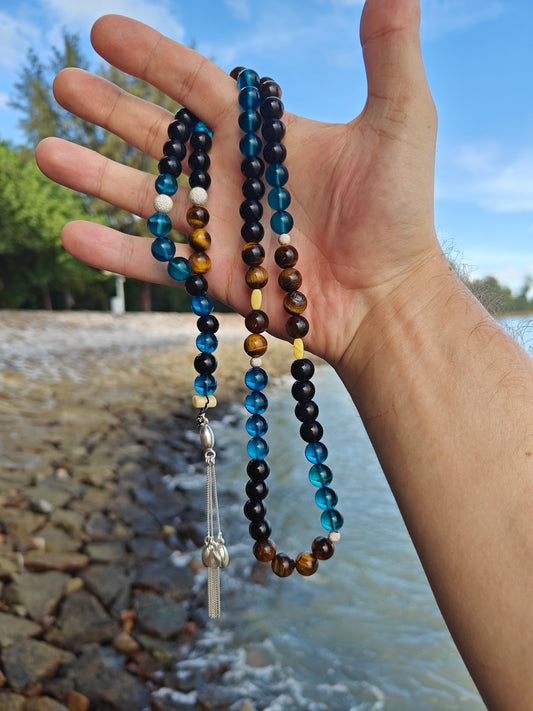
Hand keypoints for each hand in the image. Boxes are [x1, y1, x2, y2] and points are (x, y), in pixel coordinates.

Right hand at [36, 0, 438, 366]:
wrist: (388, 297)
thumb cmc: (399, 212)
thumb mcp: (401, 119)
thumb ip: (389, 48)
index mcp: (262, 136)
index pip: (193, 85)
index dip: (149, 56)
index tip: (102, 30)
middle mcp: (231, 177)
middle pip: (156, 135)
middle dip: (108, 109)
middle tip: (63, 84)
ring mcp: (218, 229)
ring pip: (142, 196)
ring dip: (92, 175)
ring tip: (44, 151)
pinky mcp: (212, 277)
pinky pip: (154, 262)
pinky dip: (112, 251)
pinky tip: (70, 233)